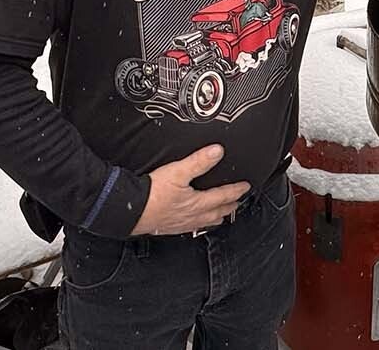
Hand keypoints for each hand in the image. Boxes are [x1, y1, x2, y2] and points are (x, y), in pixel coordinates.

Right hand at [131, 144, 249, 234]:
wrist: (132, 211)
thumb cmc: (153, 194)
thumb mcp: (177, 172)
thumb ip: (198, 162)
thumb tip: (217, 151)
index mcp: (198, 202)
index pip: (223, 195)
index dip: (236, 190)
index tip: (246, 186)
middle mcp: (193, 215)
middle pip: (218, 212)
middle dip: (230, 206)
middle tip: (238, 202)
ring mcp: (182, 223)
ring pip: (206, 222)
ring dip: (217, 217)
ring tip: (222, 216)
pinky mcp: (170, 227)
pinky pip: (192, 228)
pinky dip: (200, 224)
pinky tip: (195, 223)